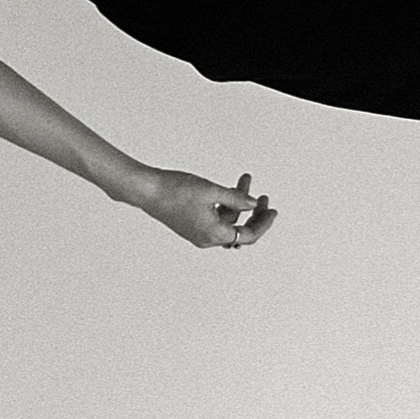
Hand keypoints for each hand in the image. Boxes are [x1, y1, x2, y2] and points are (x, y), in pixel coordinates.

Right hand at [141, 168, 277, 249]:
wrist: (147, 190)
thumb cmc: (176, 190)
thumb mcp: (211, 191)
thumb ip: (236, 199)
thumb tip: (253, 205)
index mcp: (213, 234)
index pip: (247, 236)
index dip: (263, 223)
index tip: (272, 210)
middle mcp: (206, 239)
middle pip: (239, 230)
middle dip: (253, 212)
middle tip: (263, 196)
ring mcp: (198, 232)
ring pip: (227, 221)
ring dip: (238, 202)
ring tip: (244, 180)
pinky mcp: (191, 224)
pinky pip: (215, 218)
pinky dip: (225, 205)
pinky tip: (228, 189)